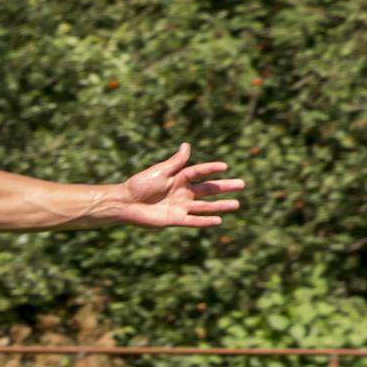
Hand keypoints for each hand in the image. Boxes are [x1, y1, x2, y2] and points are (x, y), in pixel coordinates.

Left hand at [114, 142, 243, 228]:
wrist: (125, 203)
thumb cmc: (140, 184)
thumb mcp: (159, 171)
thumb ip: (175, 162)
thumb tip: (187, 145)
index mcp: (178, 178)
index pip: (199, 172)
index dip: (211, 169)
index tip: (225, 167)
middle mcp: (182, 192)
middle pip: (207, 189)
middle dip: (224, 187)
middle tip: (241, 184)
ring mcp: (180, 206)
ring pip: (205, 206)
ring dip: (220, 205)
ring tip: (236, 204)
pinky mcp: (175, 219)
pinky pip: (193, 220)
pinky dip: (205, 221)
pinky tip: (219, 220)